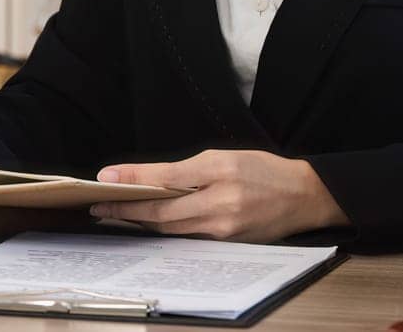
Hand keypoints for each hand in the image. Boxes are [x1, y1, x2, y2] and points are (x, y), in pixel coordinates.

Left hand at [89, 149, 348, 242]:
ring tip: (115, 216)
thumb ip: (187, 170)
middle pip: (162, 211)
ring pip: (171, 228)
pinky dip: (165, 232)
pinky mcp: (227, 244)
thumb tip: (149, 179)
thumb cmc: (264, 171)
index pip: (165, 178)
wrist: (304, 196)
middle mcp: (220, 202)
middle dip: (127, 209)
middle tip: (99, 206)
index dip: (133, 179)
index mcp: (218, 171)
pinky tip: (148, 226)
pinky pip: (188, 237)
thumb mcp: (224, 157)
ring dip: (140, 223)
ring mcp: (224, 228)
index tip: (104, 178)